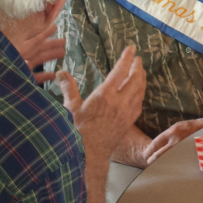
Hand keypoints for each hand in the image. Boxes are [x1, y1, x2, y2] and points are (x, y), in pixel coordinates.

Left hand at [19, 24, 65, 84]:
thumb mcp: (7, 60)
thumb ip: (19, 59)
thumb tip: (28, 59)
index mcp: (17, 49)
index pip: (35, 39)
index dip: (45, 33)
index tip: (55, 27)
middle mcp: (20, 56)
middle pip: (39, 49)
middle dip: (51, 45)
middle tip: (64, 41)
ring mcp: (21, 68)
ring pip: (39, 60)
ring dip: (50, 57)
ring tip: (63, 53)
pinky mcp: (20, 79)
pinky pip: (34, 77)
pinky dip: (43, 76)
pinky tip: (53, 75)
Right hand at [57, 45, 145, 159]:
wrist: (90, 154)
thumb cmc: (78, 131)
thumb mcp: (71, 108)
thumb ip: (68, 88)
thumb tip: (61, 73)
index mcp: (105, 96)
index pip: (119, 71)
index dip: (126, 58)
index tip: (131, 48)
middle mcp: (119, 102)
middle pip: (134, 79)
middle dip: (137, 67)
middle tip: (138, 59)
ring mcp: (126, 112)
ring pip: (140, 91)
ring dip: (141, 78)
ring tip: (141, 70)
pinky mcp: (129, 121)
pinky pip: (139, 103)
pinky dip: (141, 93)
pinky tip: (140, 91)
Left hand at [142, 119, 202, 164]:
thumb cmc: (188, 127)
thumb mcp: (175, 127)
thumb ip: (167, 136)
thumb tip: (157, 146)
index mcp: (171, 132)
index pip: (156, 143)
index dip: (149, 150)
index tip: (145, 155)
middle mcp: (176, 140)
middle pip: (160, 153)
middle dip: (152, 159)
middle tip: (147, 162)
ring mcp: (182, 147)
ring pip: (167, 158)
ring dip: (160, 162)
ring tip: (155, 166)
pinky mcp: (187, 152)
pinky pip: (176, 159)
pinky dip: (170, 163)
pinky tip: (167, 166)